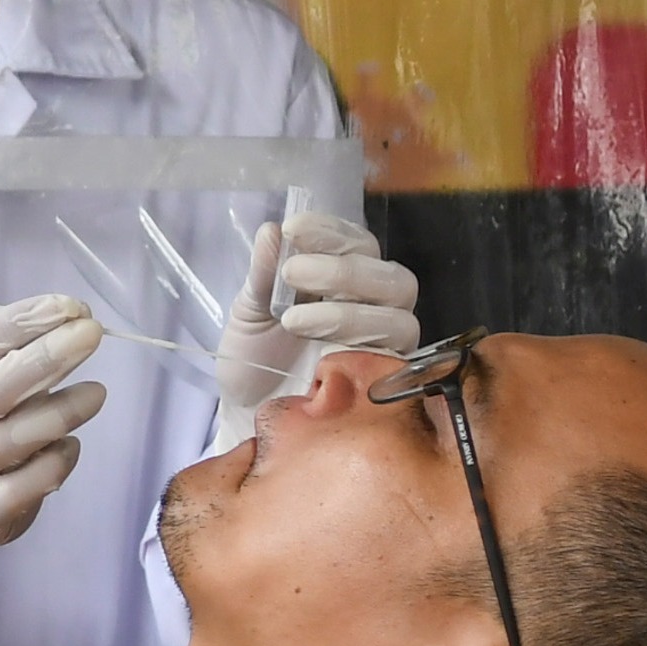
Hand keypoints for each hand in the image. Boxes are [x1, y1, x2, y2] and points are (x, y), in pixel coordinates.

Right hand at [0, 296, 109, 571]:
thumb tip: (59, 325)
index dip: (13, 325)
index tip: (65, 306)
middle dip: (42, 359)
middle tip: (89, 333)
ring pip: (8, 442)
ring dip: (59, 412)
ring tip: (96, 392)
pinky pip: (23, 488)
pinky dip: (54, 462)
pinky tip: (69, 444)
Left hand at [208, 213, 420, 447]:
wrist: (248, 416)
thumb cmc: (253, 360)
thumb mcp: (249, 313)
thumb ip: (263, 274)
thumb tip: (271, 230)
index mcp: (344, 281)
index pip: (359, 244)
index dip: (332, 232)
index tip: (293, 229)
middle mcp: (374, 309)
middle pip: (392, 277)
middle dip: (343, 270)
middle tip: (293, 274)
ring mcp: (384, 347)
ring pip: (398, 317)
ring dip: (347, 311)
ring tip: (293, 320)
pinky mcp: (387, 382)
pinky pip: (394, 359)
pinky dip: (359, 348)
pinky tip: (319, 350)